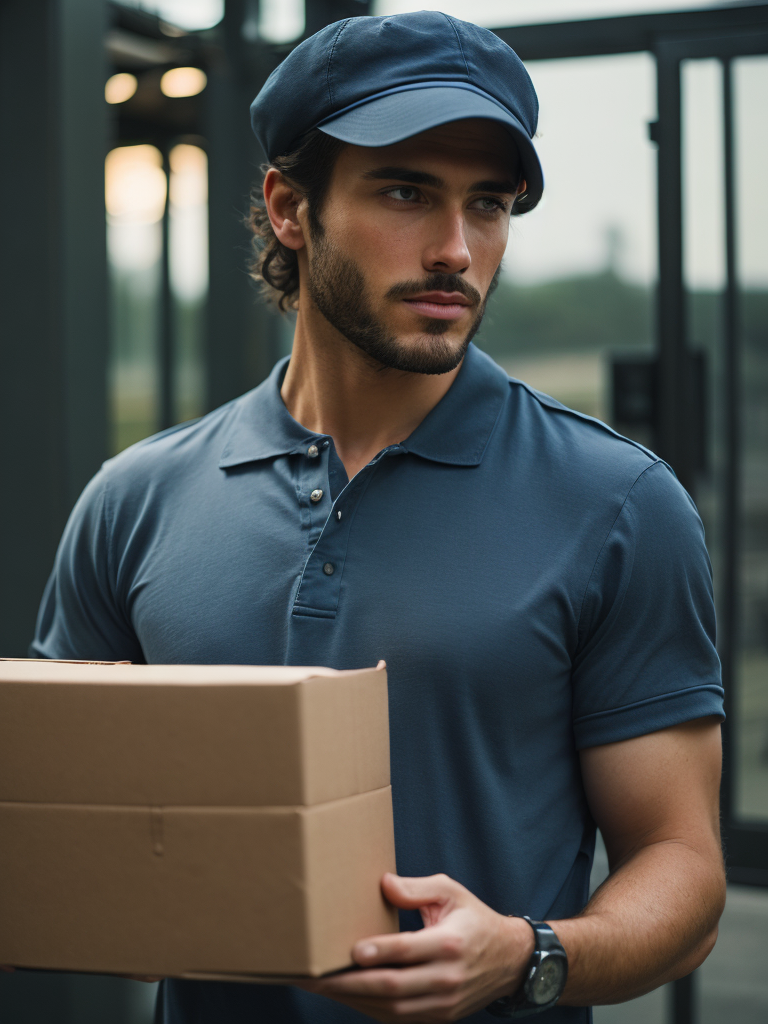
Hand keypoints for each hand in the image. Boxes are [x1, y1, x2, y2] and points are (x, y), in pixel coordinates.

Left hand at [299, 873, 534, 1021]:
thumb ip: (416, 888)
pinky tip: (347, 996)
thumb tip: (383, 884)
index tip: (351, 951)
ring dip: (354, 1000)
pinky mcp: (438, 1017)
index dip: (379, 952)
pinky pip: (399, 1018)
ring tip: (321, 987)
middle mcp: (447, 978)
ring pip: (392, 1008)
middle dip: (350, 983)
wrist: (510, 959)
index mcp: (450, 943)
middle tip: (315, 977)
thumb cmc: (473, 918)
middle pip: (393, 987)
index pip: (408, 951)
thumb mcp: (451, 891)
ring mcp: (443, 1003)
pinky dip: (370, 1009)